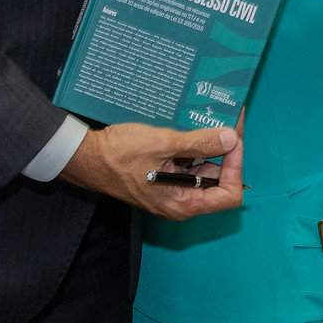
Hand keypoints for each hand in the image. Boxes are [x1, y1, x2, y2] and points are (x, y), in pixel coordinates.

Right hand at [58, 122, 243, 219]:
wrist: (86, 157)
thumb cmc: (120, 156)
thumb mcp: (163, 144)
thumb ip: (200, 143)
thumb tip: (231, 139)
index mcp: (184, 204)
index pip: (229, 193)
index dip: (236, 166)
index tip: (232, 139)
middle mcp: (181, 201)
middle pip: (217, 179)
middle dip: (224, 151)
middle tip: (226, 121)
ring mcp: (171, 190)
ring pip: (201, 169)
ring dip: (207, 145)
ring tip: (210, 118)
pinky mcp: (162, 177)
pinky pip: (185, 164)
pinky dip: (191, 146)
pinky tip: (191, 124)